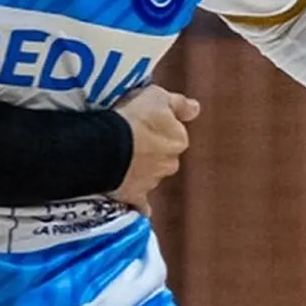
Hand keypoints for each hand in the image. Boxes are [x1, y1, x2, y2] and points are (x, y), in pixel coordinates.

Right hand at [110, 84, 199, 211]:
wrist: (108, 146)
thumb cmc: (134, 117)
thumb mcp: (157, 97)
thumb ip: (179, 104)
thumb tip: (196, 108)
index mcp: (178, 140)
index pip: (174, 134)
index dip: (160, 128)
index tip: (145, 123)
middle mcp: (170, 164)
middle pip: (164, 157)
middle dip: (152, 152)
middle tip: (131, 140)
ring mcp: (152, 182)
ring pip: (150, 176)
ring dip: (140, 170)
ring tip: (120, 159)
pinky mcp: (135, 196)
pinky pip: (140, 204)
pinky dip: (140, 206)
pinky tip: (139, 209)